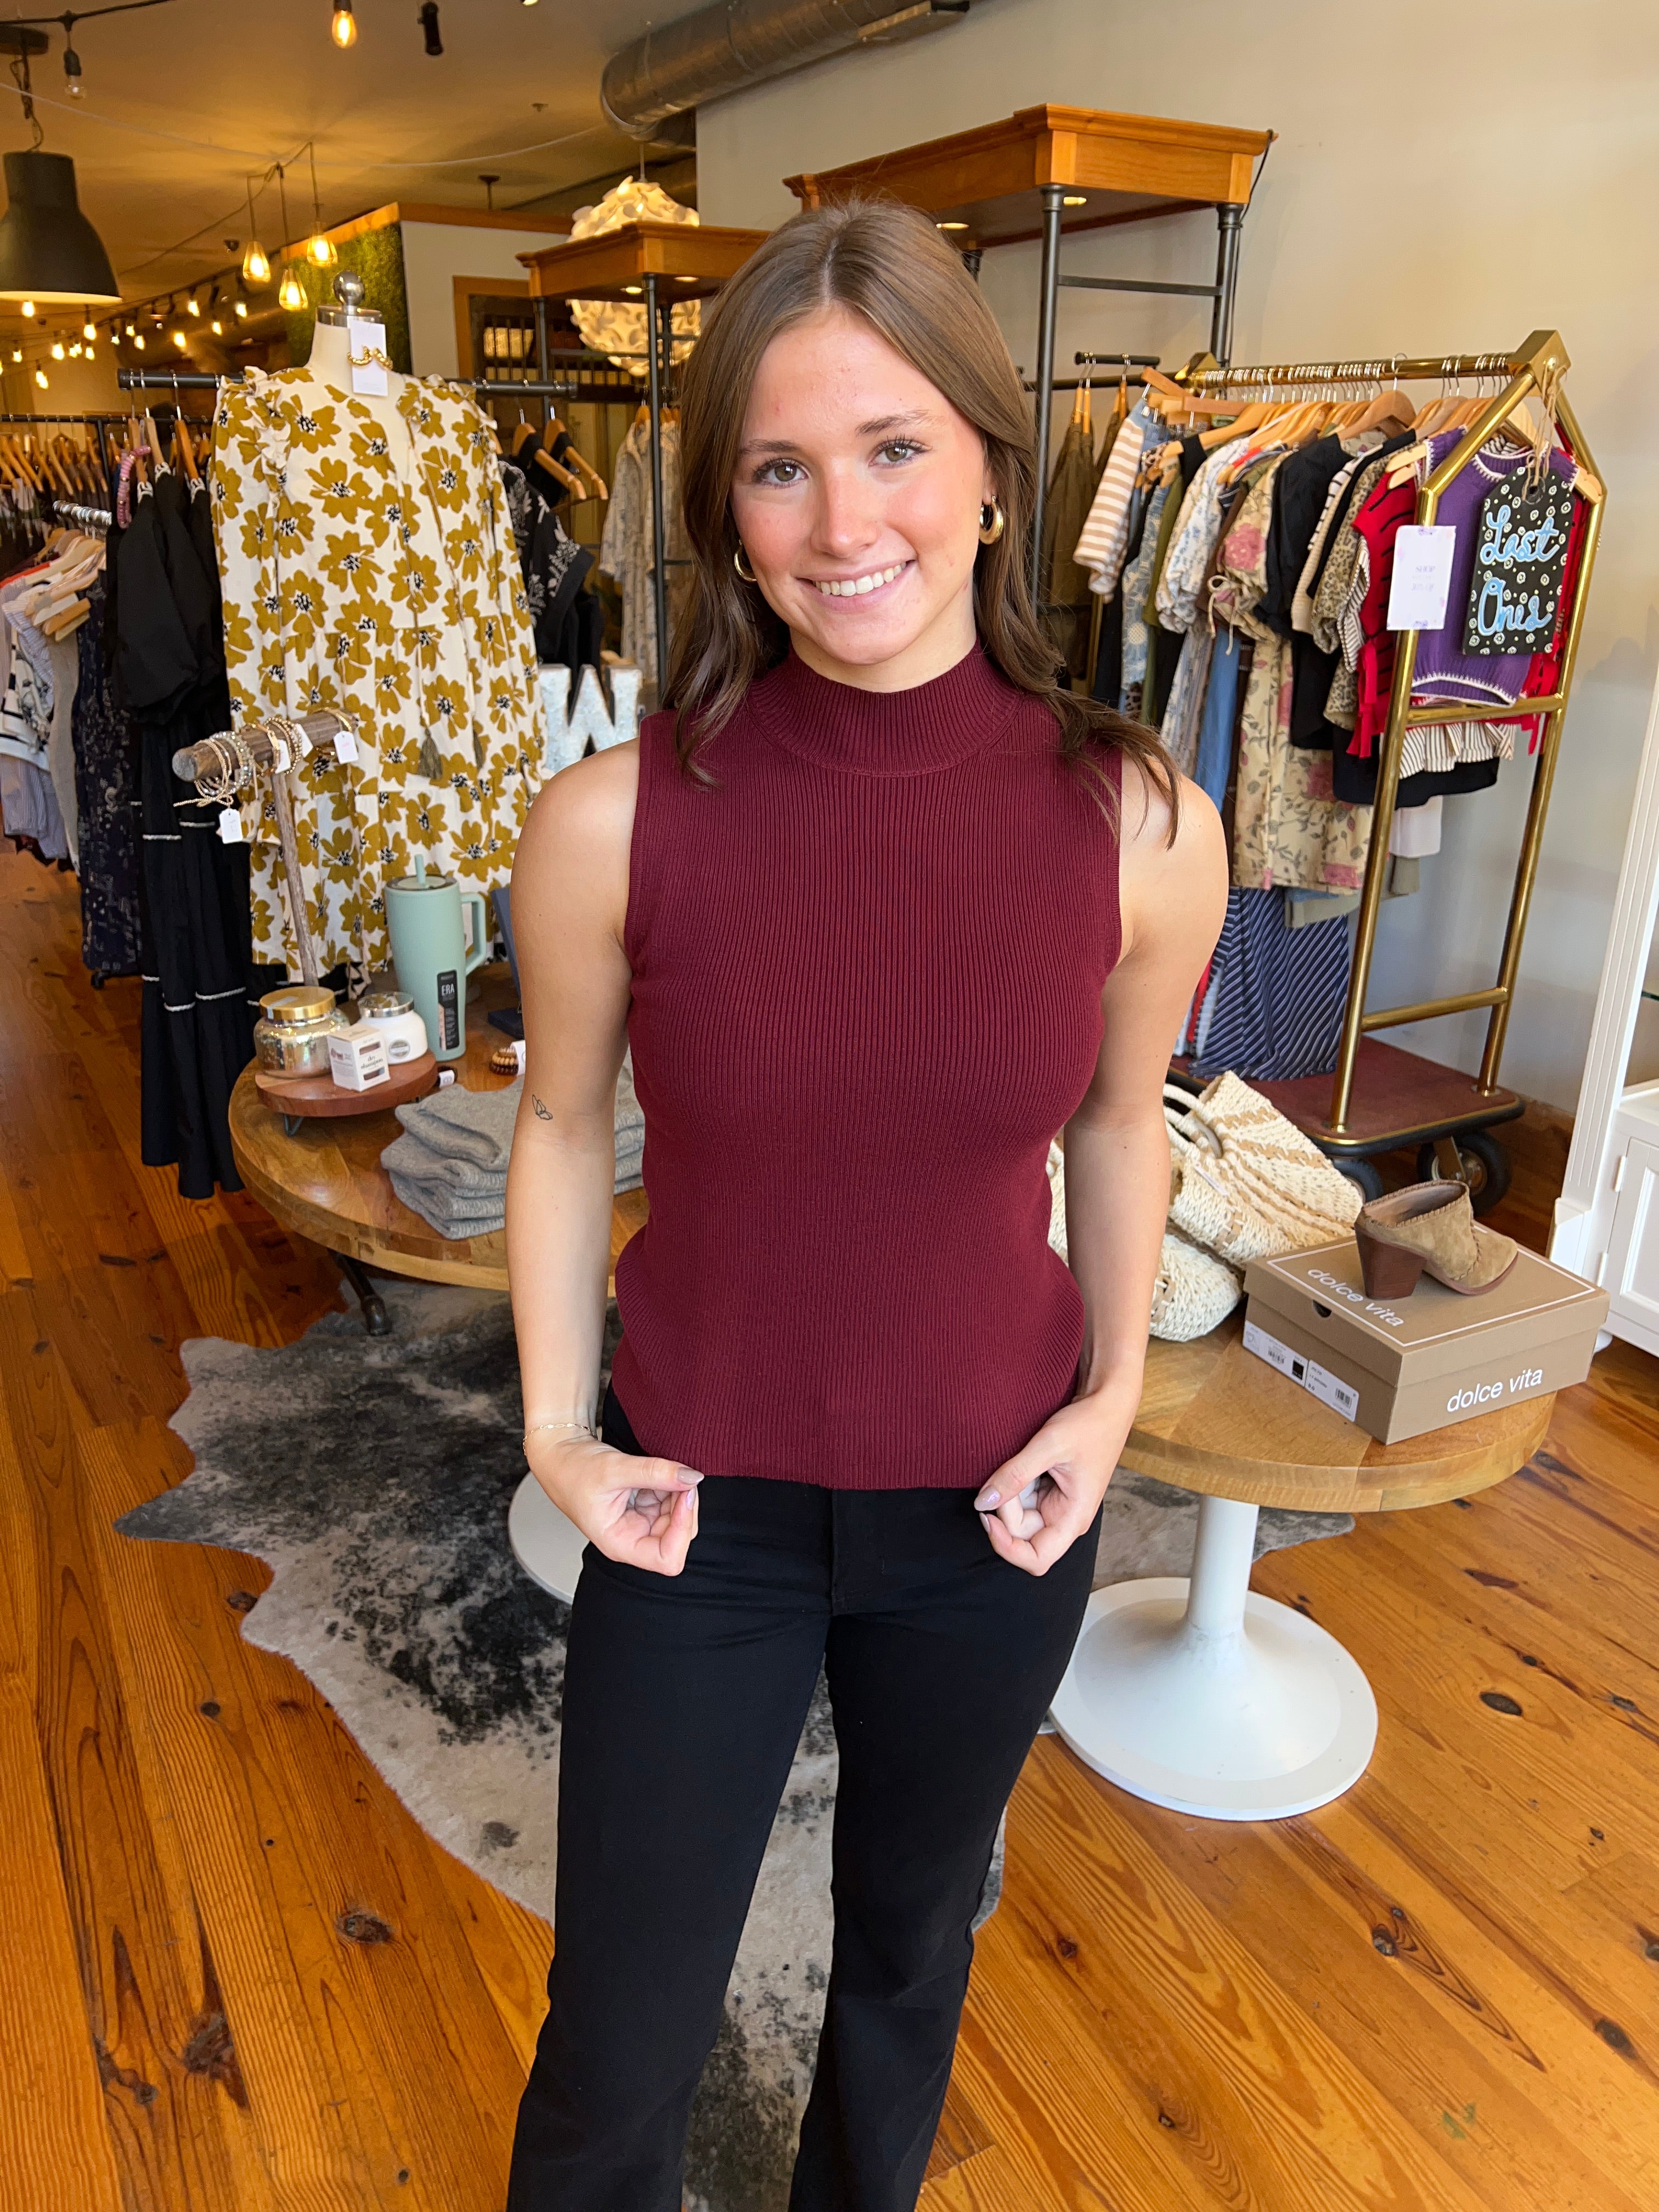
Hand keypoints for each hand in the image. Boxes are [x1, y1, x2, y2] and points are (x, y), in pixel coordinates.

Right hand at [526, 1432, 701, 1575]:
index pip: (667, 1559)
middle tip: (678, 1475)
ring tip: (660, 1471)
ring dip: (678, 1492)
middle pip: (679, 1536)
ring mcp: (642, 1522)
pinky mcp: (646, 1507)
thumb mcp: (615, 1468)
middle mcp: (634, 1538)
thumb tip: (692, 1478)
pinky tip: (657, 1472)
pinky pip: (672, 1500)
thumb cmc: (574, 1470)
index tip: (684, 1496)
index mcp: (621, 1543)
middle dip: (684, 1506)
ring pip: (680, 1517)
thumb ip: (655, 1472)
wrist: (562, 1455)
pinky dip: (673, 1484)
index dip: (681, 1530)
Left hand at [971, 1378, 1139, 1576]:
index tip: (987, 1516)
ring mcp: (1056, 1506)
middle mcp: (1064, 1518)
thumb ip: (1014, 1475)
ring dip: (1010, 1492)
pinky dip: (1014, 1482)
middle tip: (1007, 1472)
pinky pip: (1021, 1498)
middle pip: (1020, 1534)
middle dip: (1005, 1507)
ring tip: (1023, 1460)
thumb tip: (982, 1502)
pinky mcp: (1049, 1492)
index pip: (1036, 1558)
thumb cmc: (1089, 1425)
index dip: (1006, 1547)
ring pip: (1017, 1515)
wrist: (1106, 1403)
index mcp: (1073, 1518)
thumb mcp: (1048, 1446)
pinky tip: (1025, 1460)